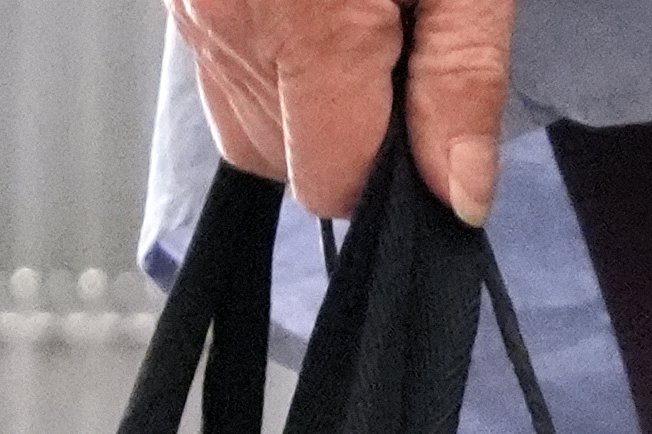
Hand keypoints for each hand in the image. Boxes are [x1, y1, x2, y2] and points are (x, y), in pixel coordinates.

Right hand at [170, 0, 515, 224]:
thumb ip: (463, 81)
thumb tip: (462, 197)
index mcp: (307, 25)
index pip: (331, 186)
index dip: (384, 164)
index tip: (416, 108)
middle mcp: (228, 24)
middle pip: (280, 163)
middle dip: (340, 127)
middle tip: (387, 40)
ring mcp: (188, 11)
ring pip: (242, 123)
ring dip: (297, 95)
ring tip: (346, 12)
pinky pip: (216, 71)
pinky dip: (263, 59)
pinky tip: (304, 7)